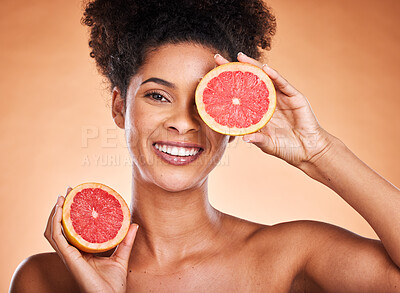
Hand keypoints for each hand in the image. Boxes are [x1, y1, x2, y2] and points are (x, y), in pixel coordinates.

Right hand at [44, 187, 137, 292]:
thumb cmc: (114, 284)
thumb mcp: (122, 257)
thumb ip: (126, 241)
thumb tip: (134, 224)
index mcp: (81, 252)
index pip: (71, 230)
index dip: (70, 215)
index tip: (76, 197)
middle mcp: (72, 253)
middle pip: (60, 228)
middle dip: (60, 210)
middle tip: (67, 192)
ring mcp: (69, 256)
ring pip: (54, 231)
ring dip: (55, 214)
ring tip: (60, 199)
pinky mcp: (69, 258)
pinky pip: (57, 238)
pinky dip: (56, 224)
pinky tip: (60, 211)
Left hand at [214, 52, 334, 167]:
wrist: (309, 151)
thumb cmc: (286, 148)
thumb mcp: (267, 144)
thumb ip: (257, 139)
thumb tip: (243, 139)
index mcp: (259, 111)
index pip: (240, 94)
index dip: (227, 85)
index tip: (211, 77)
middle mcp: (268, 101)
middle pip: (250, 81)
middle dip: (235, 69)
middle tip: (218, 59)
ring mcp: (281, 97)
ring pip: (265, 78)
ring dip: (253, 66)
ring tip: (240, 57)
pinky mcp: (295, 97)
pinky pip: (283, 84)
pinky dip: (275, 76)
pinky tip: (265, 69)